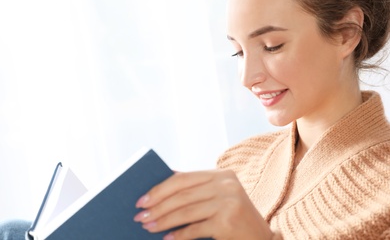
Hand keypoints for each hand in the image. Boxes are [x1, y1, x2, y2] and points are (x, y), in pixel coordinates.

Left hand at [133, 170, 273, 239]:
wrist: (262, 239)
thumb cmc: (234, 217)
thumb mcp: (217, 197)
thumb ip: (195, 189)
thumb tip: (160, 184)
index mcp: (222, 174)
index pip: (183, 178)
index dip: (160, 189)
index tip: (142, 199)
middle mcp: (227, 185)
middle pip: (182, 194)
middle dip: (158, 206)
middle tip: (140, 215)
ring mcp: (229, 202)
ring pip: (186, 211)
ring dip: (163, 221)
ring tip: (148, 227)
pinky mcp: (228, 222)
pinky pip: (195, 228)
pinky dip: (179, 235)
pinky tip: (167, 239)